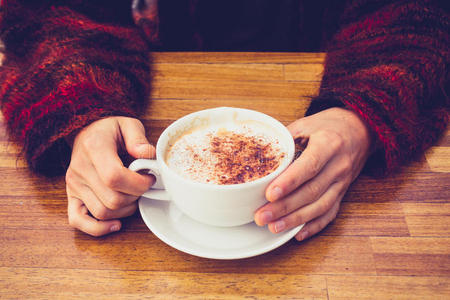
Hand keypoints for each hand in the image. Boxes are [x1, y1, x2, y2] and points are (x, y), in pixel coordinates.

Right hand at [65, 117, 154, 235]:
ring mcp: (74, 184)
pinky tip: (116, 223)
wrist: (87, 132)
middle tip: (143, 186)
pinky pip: (78, 221)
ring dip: (125, 210)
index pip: (114, 177)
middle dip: (136, 196)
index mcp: (94, 148)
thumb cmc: (110, 131)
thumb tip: (147, 154)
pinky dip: (98, 228)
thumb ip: (138, 138)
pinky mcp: (71, 196)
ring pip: (102, 212)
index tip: (150, 179)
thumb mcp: (128, 125)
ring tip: (133, 196)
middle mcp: (80, 169)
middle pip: (112, 198)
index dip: (138, 184)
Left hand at [254, 107, 371, 240]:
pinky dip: (314, 226)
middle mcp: (338, 166)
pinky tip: (297, 234)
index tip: (270, 193)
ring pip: (320, 206)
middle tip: (261, 216)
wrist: (360, 130)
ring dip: (295, 220)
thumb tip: (259, 155)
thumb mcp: (306, 123)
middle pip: (311, 191)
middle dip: (285, 207)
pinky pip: (330, 213)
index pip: (309, 166)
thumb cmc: (329, 126)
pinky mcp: (343, 193)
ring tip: (273, 227)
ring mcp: (343, 182)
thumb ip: (285, 139)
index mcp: (329, 144)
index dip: (290, 182)